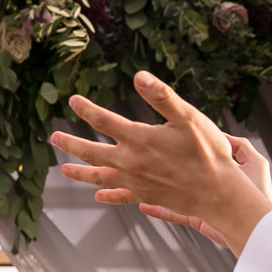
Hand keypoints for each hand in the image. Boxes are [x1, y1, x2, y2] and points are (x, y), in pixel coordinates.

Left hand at [50, 72, 271, 253]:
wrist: (217, 193)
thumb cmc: (207, 153)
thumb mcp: (188, 117)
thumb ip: (162, 96)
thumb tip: (139, 76)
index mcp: (139, 139)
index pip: (104, 120)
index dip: (86, 109)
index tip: (72, 100)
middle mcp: (130, 162)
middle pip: (92, 151)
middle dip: (71, 143)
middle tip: (54, 138)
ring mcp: (135, 182)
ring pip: (99, 176)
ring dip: (80, 172)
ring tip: (64, 170)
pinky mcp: (144, 196)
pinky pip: (119, 195)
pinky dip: (106, 195)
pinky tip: (98, 195)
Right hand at [139, 133, 271, 251]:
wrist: (259, 226)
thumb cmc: (259, 194)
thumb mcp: (255, 162)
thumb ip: (240, 146)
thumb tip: (220, 136)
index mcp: (218, 170)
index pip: (198, 155)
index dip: (185, 146)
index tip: (170, 135)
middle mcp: (206, 185)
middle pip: (180, 173)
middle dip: (164, 165)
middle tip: (146, 156)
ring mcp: (200, 202)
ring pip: (172, 193)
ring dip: (156, 188)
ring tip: (137, 180)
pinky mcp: (197, 217)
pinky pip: (174, 214)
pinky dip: (159, 210)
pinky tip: (144, 205)